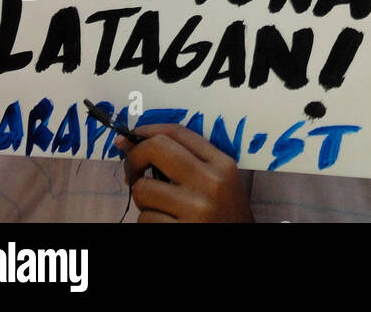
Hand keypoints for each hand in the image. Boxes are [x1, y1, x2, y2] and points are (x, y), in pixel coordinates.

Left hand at [118, 124, 253, 222]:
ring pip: (143, 189)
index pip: (178, 132)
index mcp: (221, 163)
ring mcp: (195, 208)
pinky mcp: (181, 231)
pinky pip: (145, 219)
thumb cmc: (224, 211)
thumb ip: (188, 160)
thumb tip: (134, 143)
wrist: (239, 240)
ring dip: (142, 198)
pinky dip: (149, 220)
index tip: (131, 138)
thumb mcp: (219, 179)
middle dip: (135, 157)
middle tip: (132, 170)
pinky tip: (165, 222)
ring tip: (158, 205)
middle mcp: (210, 182)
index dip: (147, 130)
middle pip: (157, 148)